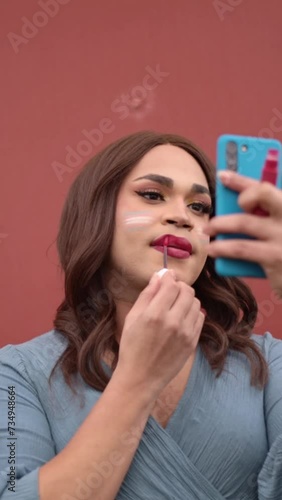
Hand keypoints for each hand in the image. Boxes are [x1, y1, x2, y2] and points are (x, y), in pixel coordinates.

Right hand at [115, 270, 203, 396]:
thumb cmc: (131, 347)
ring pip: (196, 303)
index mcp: (154, 314)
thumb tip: (159, 276)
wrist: (140, 378)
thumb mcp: (132, 318)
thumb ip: (147, 295)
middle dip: (179, 286)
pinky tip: (181, 317)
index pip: (171, 284)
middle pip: (187, 291)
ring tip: (175, 305)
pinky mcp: (192, 342)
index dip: (169, 277)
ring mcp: (185, 333)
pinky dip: (192, 313)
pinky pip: (200, 318)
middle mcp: (173, 322)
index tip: (166, 276)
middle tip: (171, 291)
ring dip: (187, 299)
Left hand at [203, 170, 281, 296]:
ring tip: (208, 229)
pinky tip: (214, 250)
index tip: (223, 175)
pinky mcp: (275, 259)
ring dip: (220, 224)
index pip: (267, 185)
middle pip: (263, 193)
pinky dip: (223, 248)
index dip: (243, 178)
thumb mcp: (279, 227)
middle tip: (229, 200)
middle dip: (240, 194)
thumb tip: (238, 202)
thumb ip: (267, 214)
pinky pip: (241, 249)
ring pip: (244, 222)